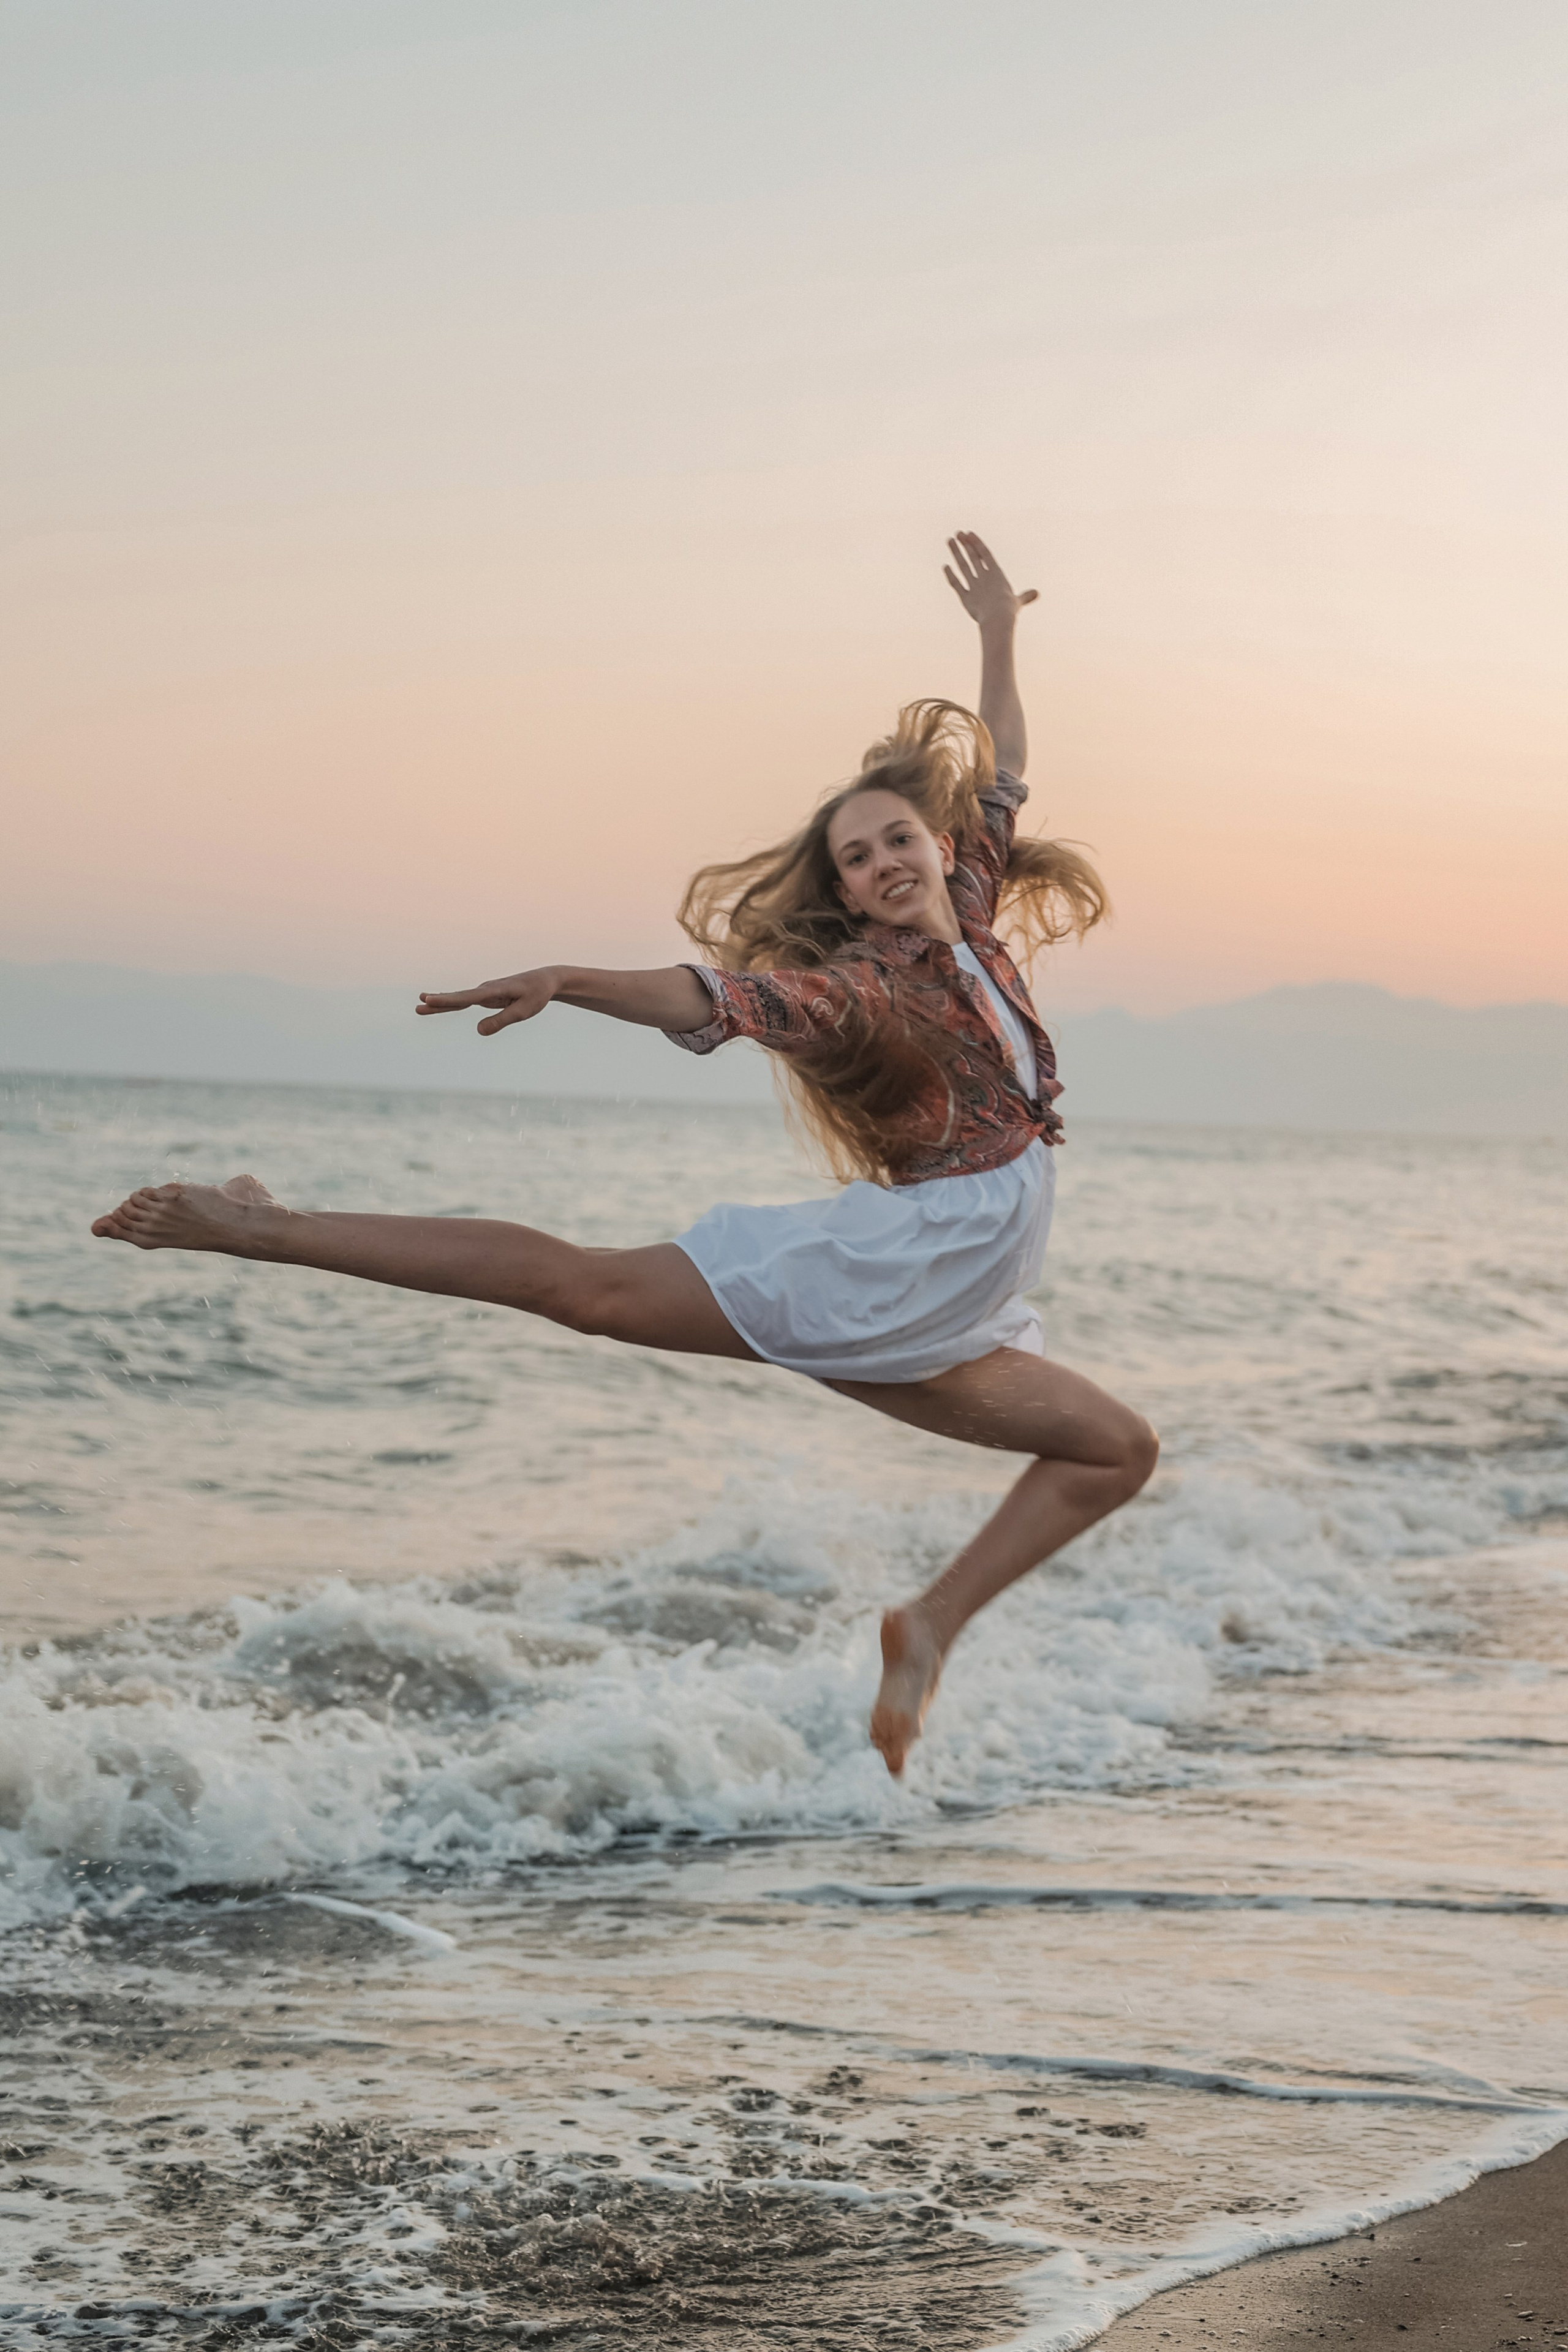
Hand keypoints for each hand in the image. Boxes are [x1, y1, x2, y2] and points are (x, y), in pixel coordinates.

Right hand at [416, 969, 558, 1035]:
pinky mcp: (487, 996)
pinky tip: (439, 1005)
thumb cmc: (536, 995)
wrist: (545, 981)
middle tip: (418, 1005)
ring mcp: (485, 992)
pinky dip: (451, 1003)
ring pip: (459, 999)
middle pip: (458, 998)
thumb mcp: (524, 1011)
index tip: (430, 999)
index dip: (447, 1000)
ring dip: (440, 1003)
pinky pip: (466, 1001)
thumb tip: (479, 1031)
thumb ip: (502, 1021)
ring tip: (420, 1006)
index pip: (467, 998)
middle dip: (438, 1002)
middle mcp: (486, 989)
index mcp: (495, 991)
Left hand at [942, 531, 1037, 630]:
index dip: (976, 543)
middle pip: (973, 557)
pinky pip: (956, 584)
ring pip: (963, 566)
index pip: (985, 554)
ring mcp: (973, 586)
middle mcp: (984, 577)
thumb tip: (1036, 593)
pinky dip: (950, 575)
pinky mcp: (965, 598)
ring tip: (950, 540)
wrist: (997, 618)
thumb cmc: (1009, 611)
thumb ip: (1025, 596)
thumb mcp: (1018, 601)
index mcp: (997, 574)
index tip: (969, 534)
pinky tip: (945, 566)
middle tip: (958, 533)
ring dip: (956, 552)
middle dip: (965, 544)